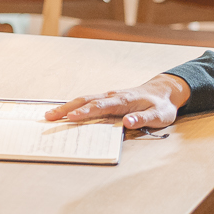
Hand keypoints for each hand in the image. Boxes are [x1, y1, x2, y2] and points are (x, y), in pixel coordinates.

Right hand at [46, 74, 187, 130]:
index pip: (100, 106)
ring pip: (83, 100)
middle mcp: (112, 96)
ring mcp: (108, 96)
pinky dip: (73, 106)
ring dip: (66, 107)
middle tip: (49, 117)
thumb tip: (128, 122)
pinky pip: (87, 102)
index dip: (86, 112)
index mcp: (123, 101)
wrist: (164, 91)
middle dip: (66, 109)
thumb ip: (143, 119)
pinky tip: (64, 113)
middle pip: (85, 101)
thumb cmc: (161, 106)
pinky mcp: (107, 99)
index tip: (72, 117)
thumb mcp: (159, 115)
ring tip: (50, 115)